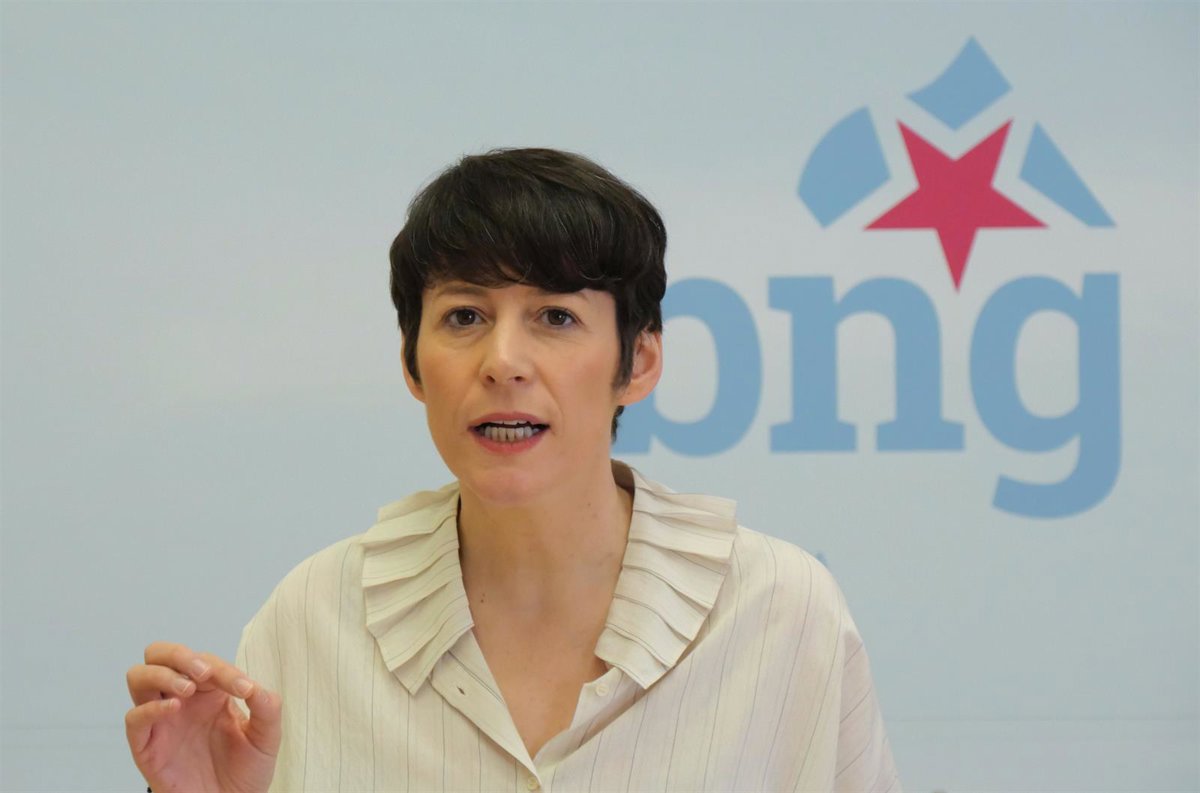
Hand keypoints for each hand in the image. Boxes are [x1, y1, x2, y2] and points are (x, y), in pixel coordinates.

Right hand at [125, 642, 280, 792]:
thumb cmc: (245, 770)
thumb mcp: (266, 737)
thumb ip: (267, 708)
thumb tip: (256, 687)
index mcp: (209, 691)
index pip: (205, 662)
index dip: (225, 670)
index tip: (246, 690)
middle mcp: (181, 699)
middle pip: (159, 655)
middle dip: (178, 654)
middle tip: (203, 672)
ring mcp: (161, 720)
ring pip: (139, 677)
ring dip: (162, 674)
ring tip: (189, 689)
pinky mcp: (146, 746)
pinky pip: (134, 718)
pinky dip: (150, 708)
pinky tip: (174, 708)